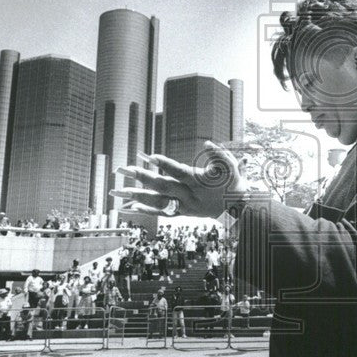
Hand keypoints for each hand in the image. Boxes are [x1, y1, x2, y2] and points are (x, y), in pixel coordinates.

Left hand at [110, 141, 249, 219]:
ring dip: (136, 196)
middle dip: (141, 177)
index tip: (148, 156)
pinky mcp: (183, 213)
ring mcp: (185, 206)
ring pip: (157, 201)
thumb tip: (206, 143)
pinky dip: (147, 210)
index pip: (178, 172)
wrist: (238, 209)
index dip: (164, 164)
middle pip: (162, 186)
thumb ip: (219, 154)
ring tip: (117, 191)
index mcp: (199, 181)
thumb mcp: (231, 166)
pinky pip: (163, 213)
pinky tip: (131, 206)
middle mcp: (189, 195)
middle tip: (122, 168)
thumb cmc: (234, 183)